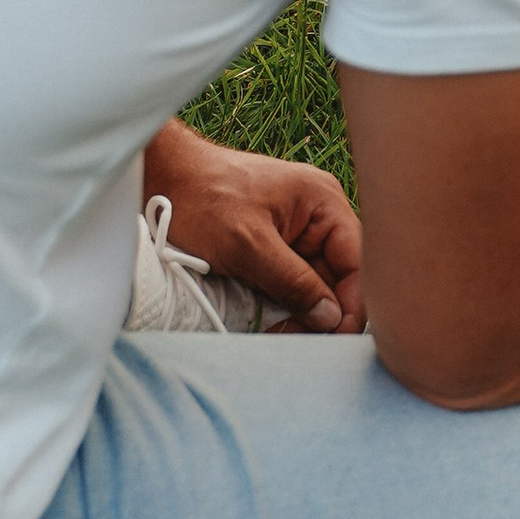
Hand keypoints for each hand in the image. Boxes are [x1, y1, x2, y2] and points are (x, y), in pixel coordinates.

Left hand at [141, 122, 364, 332]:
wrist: (161, 176)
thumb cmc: (202, 197)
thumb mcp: (248, 244)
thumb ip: (293, 282)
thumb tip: (330, 319)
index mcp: (324, 203)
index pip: (358, 262)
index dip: (351, 303)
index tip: (333, 338)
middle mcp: (318, 216)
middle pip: (338, 277)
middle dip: (322, 313)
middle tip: (298, 342)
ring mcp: (296, 232)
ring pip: (314, 285)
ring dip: (302, 313)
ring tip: (281, 335)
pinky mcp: (274, 247)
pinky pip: (291, 282)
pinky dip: (284, 304)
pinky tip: (273, 323)